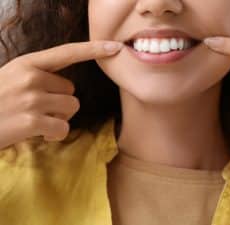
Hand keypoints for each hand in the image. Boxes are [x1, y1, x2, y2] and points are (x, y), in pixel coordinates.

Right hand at [0, 40, 122, 148]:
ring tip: (37, 121)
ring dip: (59, 118)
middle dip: (60, 102)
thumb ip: (37, 77)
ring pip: (71, 108)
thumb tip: (66, 88)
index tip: (115, 47)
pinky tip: (38, 134)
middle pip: (72, 91)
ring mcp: (32, 99)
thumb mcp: (12, 79)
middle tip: (39, 109)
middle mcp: (31, 78)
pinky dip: (54, 134)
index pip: (67, 53)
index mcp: (27, 64)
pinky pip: (63, 128)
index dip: (93, 49)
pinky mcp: (32, 121)